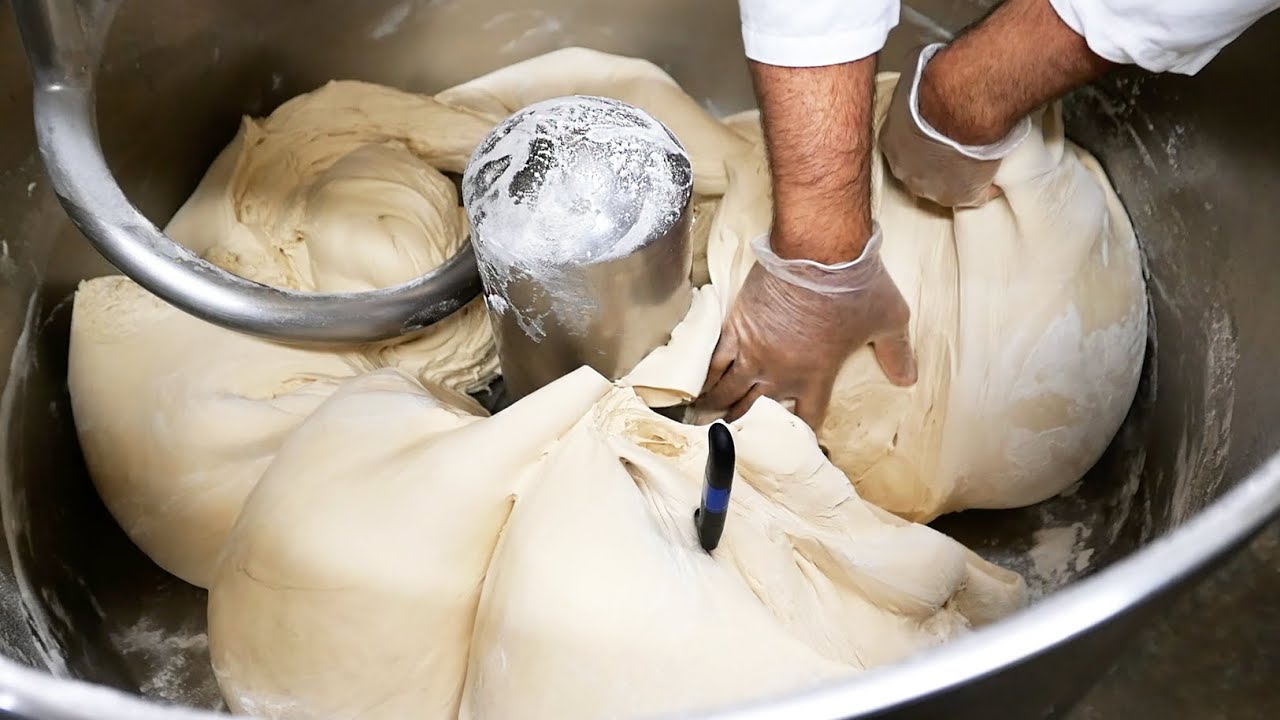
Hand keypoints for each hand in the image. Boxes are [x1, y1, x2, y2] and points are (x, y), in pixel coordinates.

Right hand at [701, 225, 916, 429]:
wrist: (818, 248)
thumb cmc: (855, 283)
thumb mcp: (890, 320)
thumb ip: (898, 353)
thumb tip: (908, 378)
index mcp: (817, 375)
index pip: (807, 418)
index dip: (801, 433)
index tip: (793, 440)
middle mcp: (781, 371)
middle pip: (756, 411)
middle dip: (746, 426)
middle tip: (735, 434)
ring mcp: (754, 350)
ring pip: (728, 390)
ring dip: (719, 406)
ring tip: (707, 416)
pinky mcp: (735, 326)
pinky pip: (713, 360)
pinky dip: (705, 376)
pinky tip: (697, 386)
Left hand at [879, 43, 1029, 207]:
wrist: (960, 103)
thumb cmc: (937, 84)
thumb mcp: (914, 77)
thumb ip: (913, 81)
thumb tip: (919, 67)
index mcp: (891, 141)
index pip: (901, 147)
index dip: (919, 142)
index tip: (933, 135)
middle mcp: (905, 169)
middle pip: (918, 171)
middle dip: (934, 161)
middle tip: (955, 148)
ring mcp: (932, 186)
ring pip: (944, 185)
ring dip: (958, 175)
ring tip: (974, 163)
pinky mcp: (962, 194)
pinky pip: (975, 195)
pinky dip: (983, 187)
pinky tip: (992, 179)